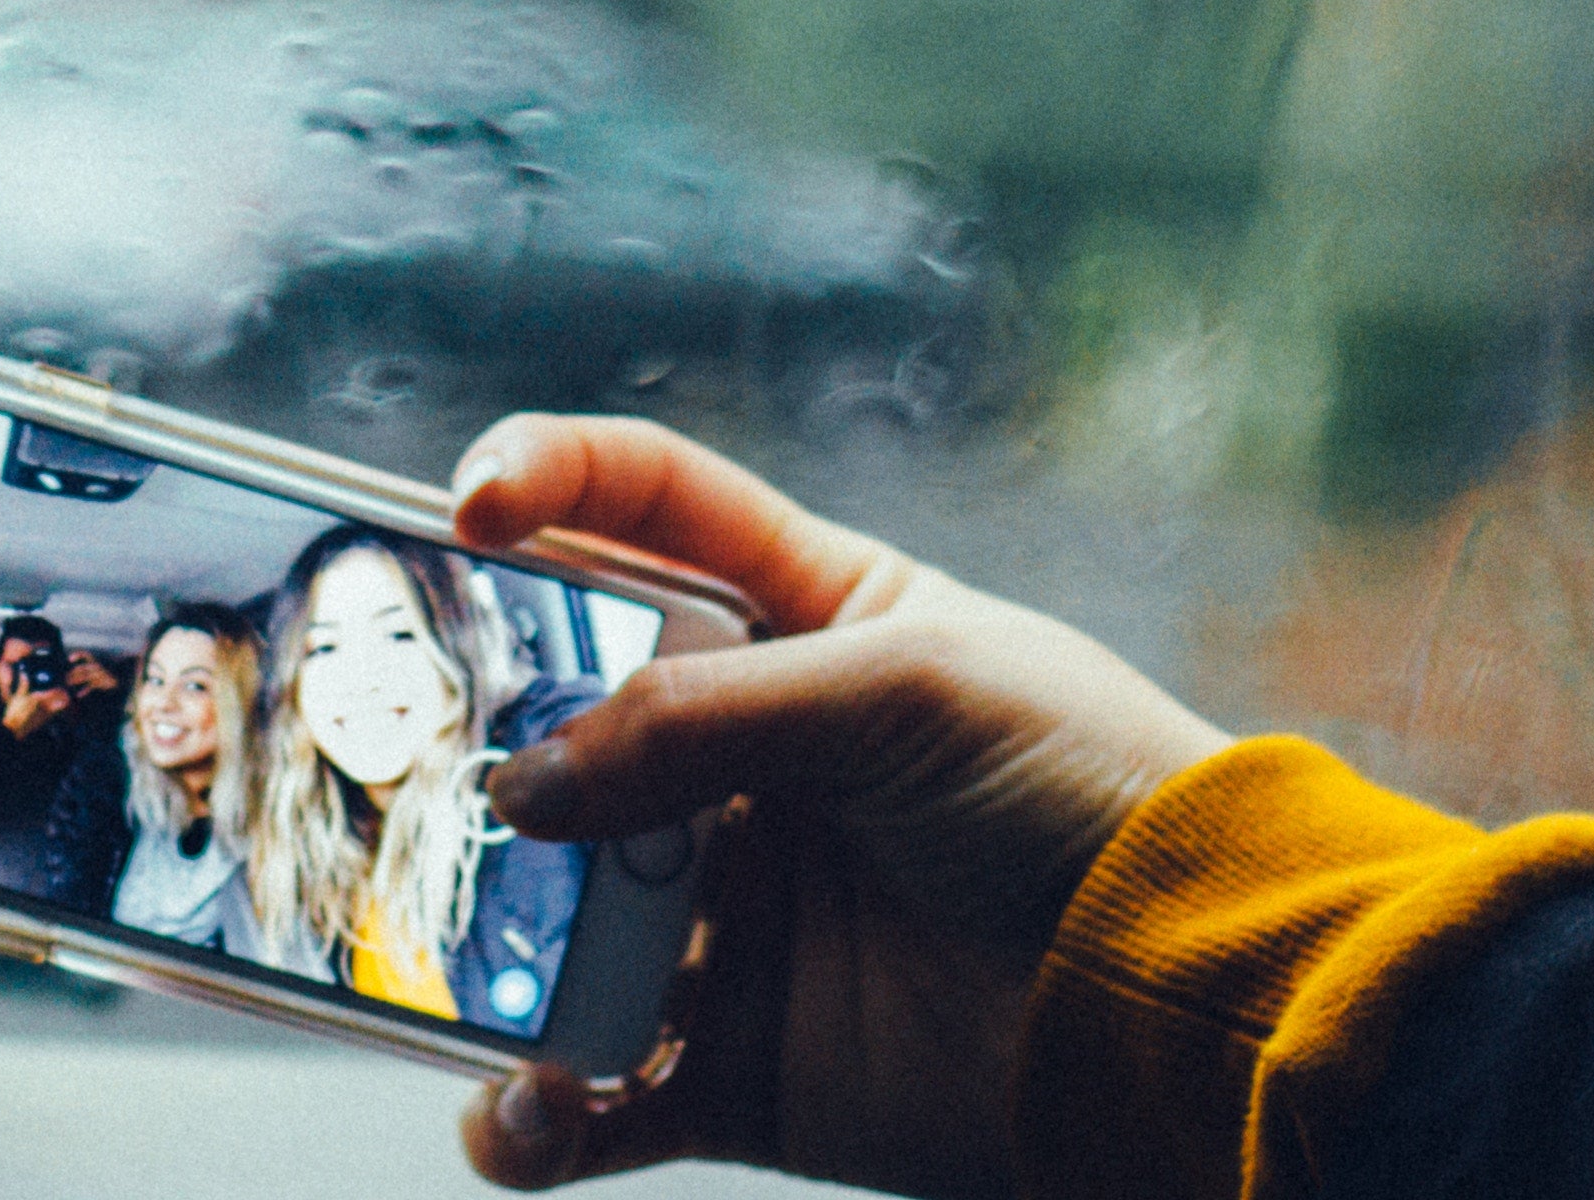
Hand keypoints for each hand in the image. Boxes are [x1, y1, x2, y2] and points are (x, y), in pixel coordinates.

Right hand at [448, 416, 1228, 1199]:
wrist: (1181, 1001)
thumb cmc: (1082, 794)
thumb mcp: (901, 693)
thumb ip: (704, 717)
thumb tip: (529, 786)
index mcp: (810, 619)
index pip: (651, 511)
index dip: (550, 482)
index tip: (464, 511)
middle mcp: (754, 759)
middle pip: (568, 725)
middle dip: (482, 744)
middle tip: (413, 768)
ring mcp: (739, 910)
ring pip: (560, 914)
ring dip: (493, 938)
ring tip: (462, 963)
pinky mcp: (740, 1059)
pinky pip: (601, 1089)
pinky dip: (538, 1111)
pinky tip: (526, 1107)